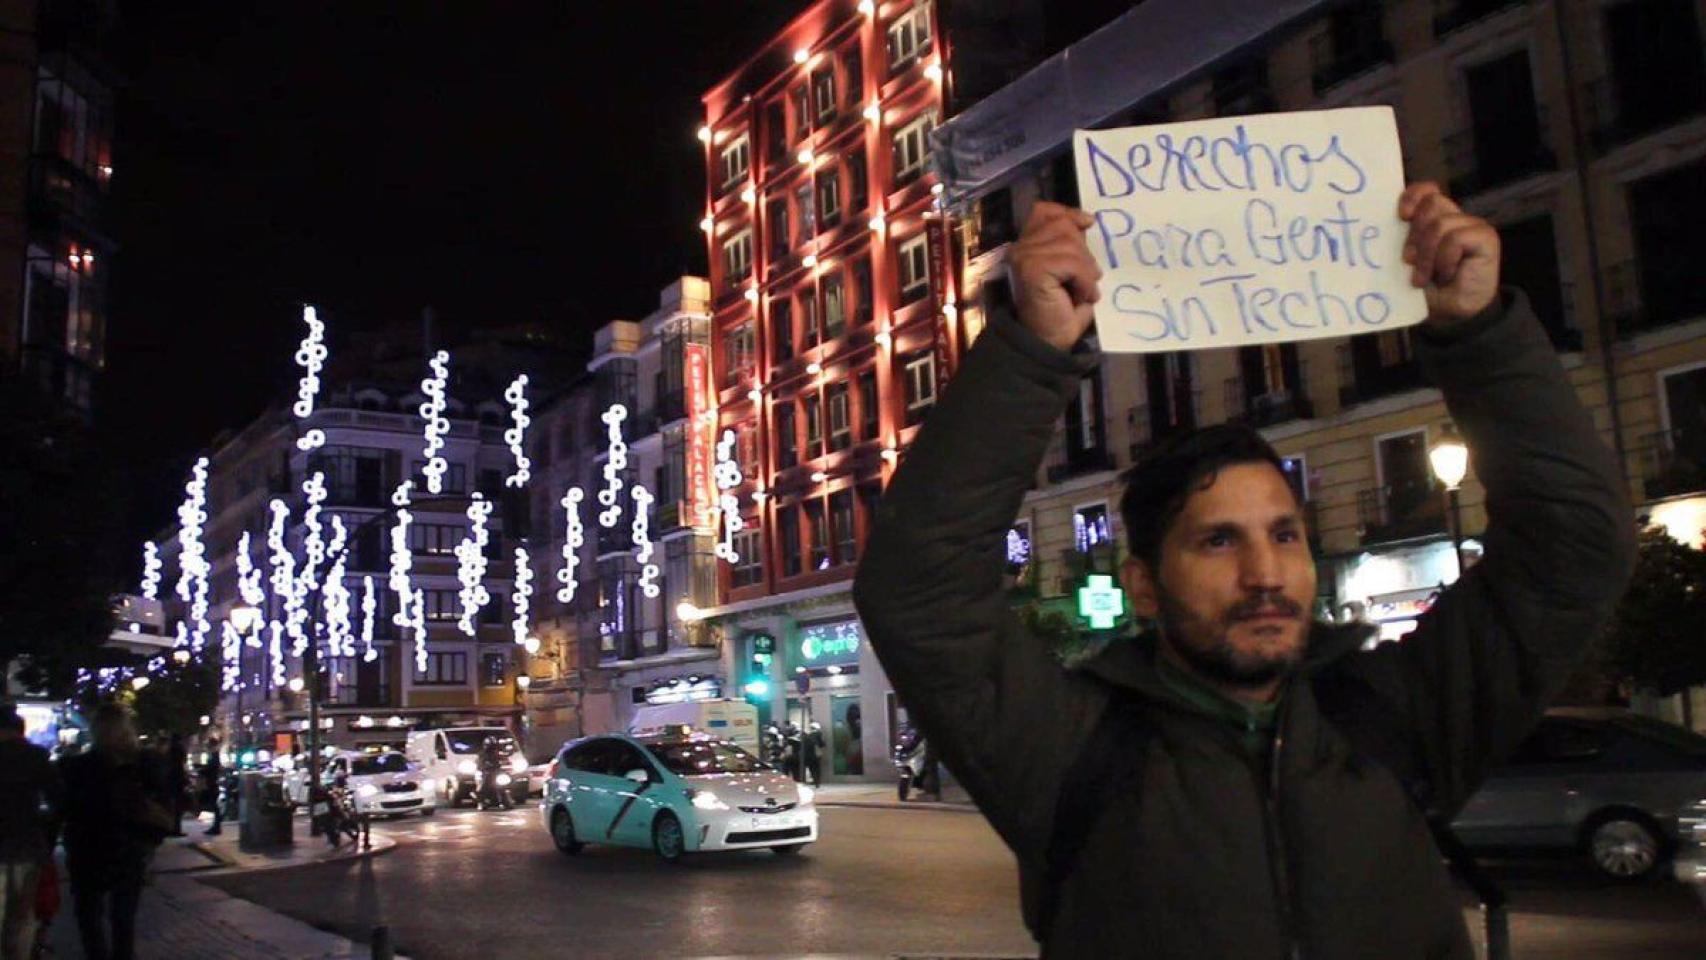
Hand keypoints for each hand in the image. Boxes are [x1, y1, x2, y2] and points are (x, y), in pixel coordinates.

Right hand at [1008, 202, 1101, 351]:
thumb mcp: (1071, 270)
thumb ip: (1072, 246)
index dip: (1068, 213)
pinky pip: (1072, 263)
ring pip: (1071, 244)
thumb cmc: (1060, 311)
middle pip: (1063, 226)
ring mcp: (1024, 257)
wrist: (1047, 342)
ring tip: (1085, 291)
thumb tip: (1085, 223)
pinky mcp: (1032, 269)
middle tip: (1089, 278)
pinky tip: (1082, 296)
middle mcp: (1021, 247)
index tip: (1088, 223)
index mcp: (1027, 245)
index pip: (1044, 211)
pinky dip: (1084, 281)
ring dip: (1086, 270)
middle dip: (1084, 252)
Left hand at [1399, 182, 1500, 324]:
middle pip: (1431, 203)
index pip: (1425, 191)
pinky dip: (1445, 260)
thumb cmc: (1426, 289)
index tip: (1400, 216)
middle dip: (1414, 234)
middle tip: (1408, 261)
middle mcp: (1453, 217)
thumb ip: (1400, 240)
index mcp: (1432, 219)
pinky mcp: (1486, 236)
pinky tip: (1447, 274)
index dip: (1412, 196)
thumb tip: (1378, 224)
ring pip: (1440, 223)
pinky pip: (1455, 238)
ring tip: (1424, 277)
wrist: (1450, 316)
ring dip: (1427, 255)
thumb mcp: (1406, 262)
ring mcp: (1471, 225)